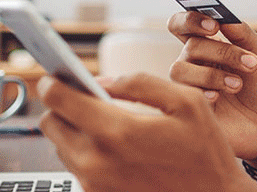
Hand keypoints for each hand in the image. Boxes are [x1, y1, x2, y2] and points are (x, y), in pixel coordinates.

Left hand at [36, 74, 256, 191]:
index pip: (57, 100)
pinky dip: (88, 154)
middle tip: (86, 100)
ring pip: (61, 147)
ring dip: (75, 132)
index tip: (56, 76)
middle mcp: (97, 162)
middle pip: (50, 124)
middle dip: (63, 107)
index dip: (53, 82)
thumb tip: (104, 80)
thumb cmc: (206, 155)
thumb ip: (141, 83)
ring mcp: (95, 184)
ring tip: (107, 126)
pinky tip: (116, 150)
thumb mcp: (187, 102)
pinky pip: (77, 169)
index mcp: (117, 132)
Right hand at [167, 12, 256, 162]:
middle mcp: (193, 61)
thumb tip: (225, 17)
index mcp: (208, 43)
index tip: (214, 25)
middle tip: (249, 62)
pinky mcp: (187, 106)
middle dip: (222, 51)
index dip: (191, 19)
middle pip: (191, 44)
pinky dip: (204, 91)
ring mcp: (188, 84)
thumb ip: (244, 34)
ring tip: (238, 85)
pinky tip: (220, 98)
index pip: (183, 23)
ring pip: (180, 68)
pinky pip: (181, 93)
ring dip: (213, 75)